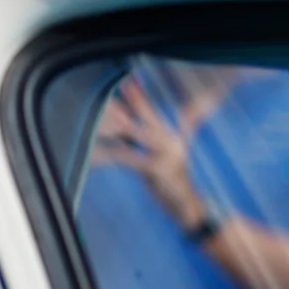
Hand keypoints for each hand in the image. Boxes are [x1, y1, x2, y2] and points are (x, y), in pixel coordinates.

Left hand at [90, 80, 205, 230]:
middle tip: (123, 82)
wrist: (189, 209)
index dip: (141, 98)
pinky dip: (114, 153)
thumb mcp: (164, 160)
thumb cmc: (171, 184)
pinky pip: (131, 158)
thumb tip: (130, 128)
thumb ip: (152, 142)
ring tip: (106, 111)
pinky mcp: (159, 170)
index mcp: (173, 139)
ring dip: (123, 121)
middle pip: (150, 117)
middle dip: (136, 100)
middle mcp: (172, 143)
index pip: (154, 114)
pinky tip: (99, 149)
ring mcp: (167, 156)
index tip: (130, 79)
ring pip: (141, 133)